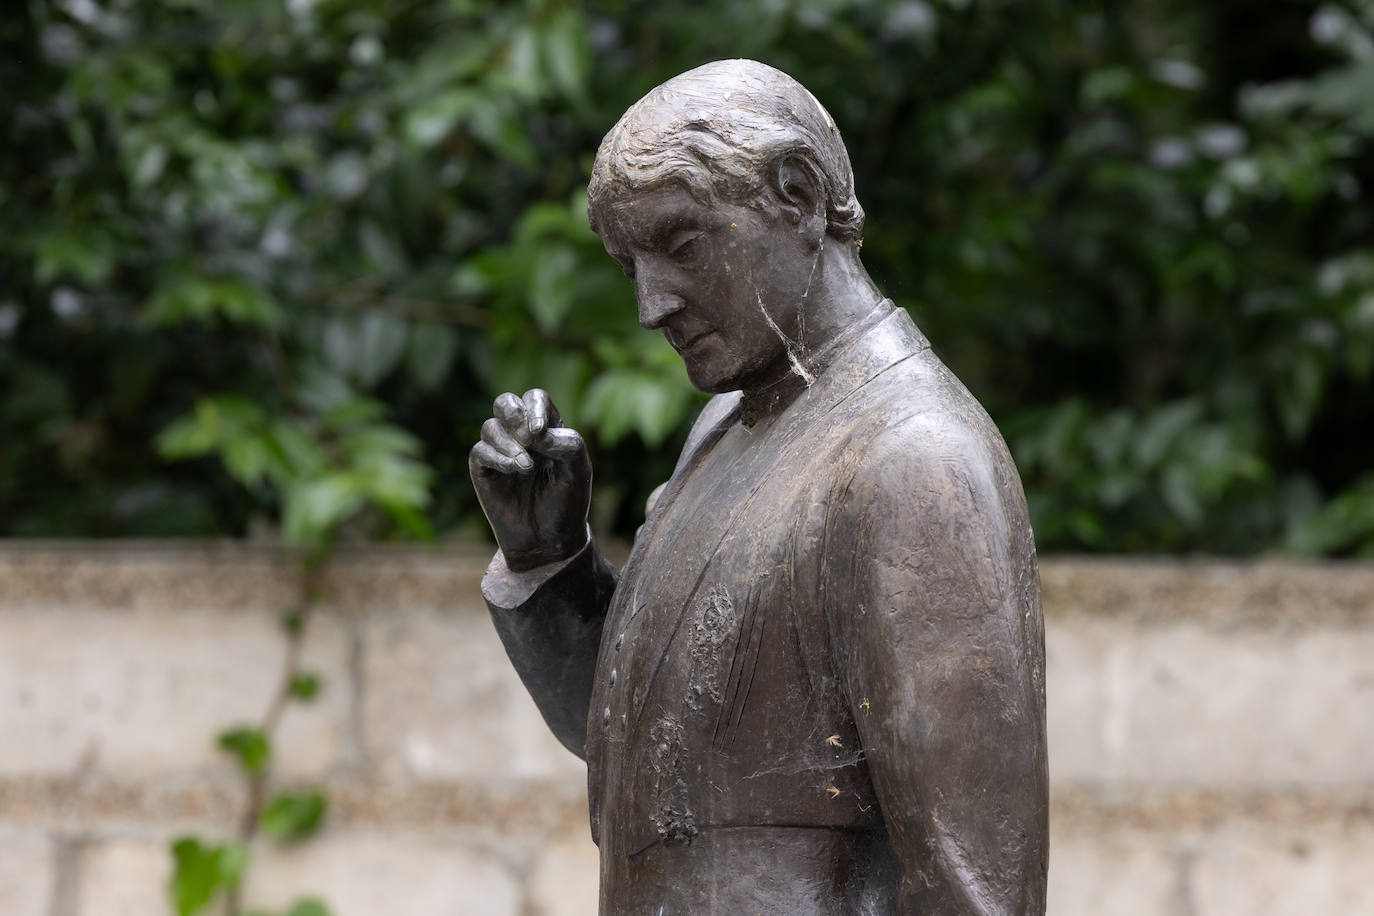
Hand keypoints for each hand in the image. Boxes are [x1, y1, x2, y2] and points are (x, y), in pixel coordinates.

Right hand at [469, 389, 591, 571]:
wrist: (549, 540)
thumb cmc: (567, 502)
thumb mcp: (578, 470)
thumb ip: (565, 443)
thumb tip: (534, 431)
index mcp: (545, 429)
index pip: (535, 399)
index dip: (535, 408)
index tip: (540, 431)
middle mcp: (520, 436)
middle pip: (505, 403)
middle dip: (512, 413)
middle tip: (527, 435)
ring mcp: (500, 452)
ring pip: (490, 426)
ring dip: (508, 443)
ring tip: (526, 467)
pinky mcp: (483, 471)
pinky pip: (480, 451)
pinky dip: (497, 457)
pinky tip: (514, 469)